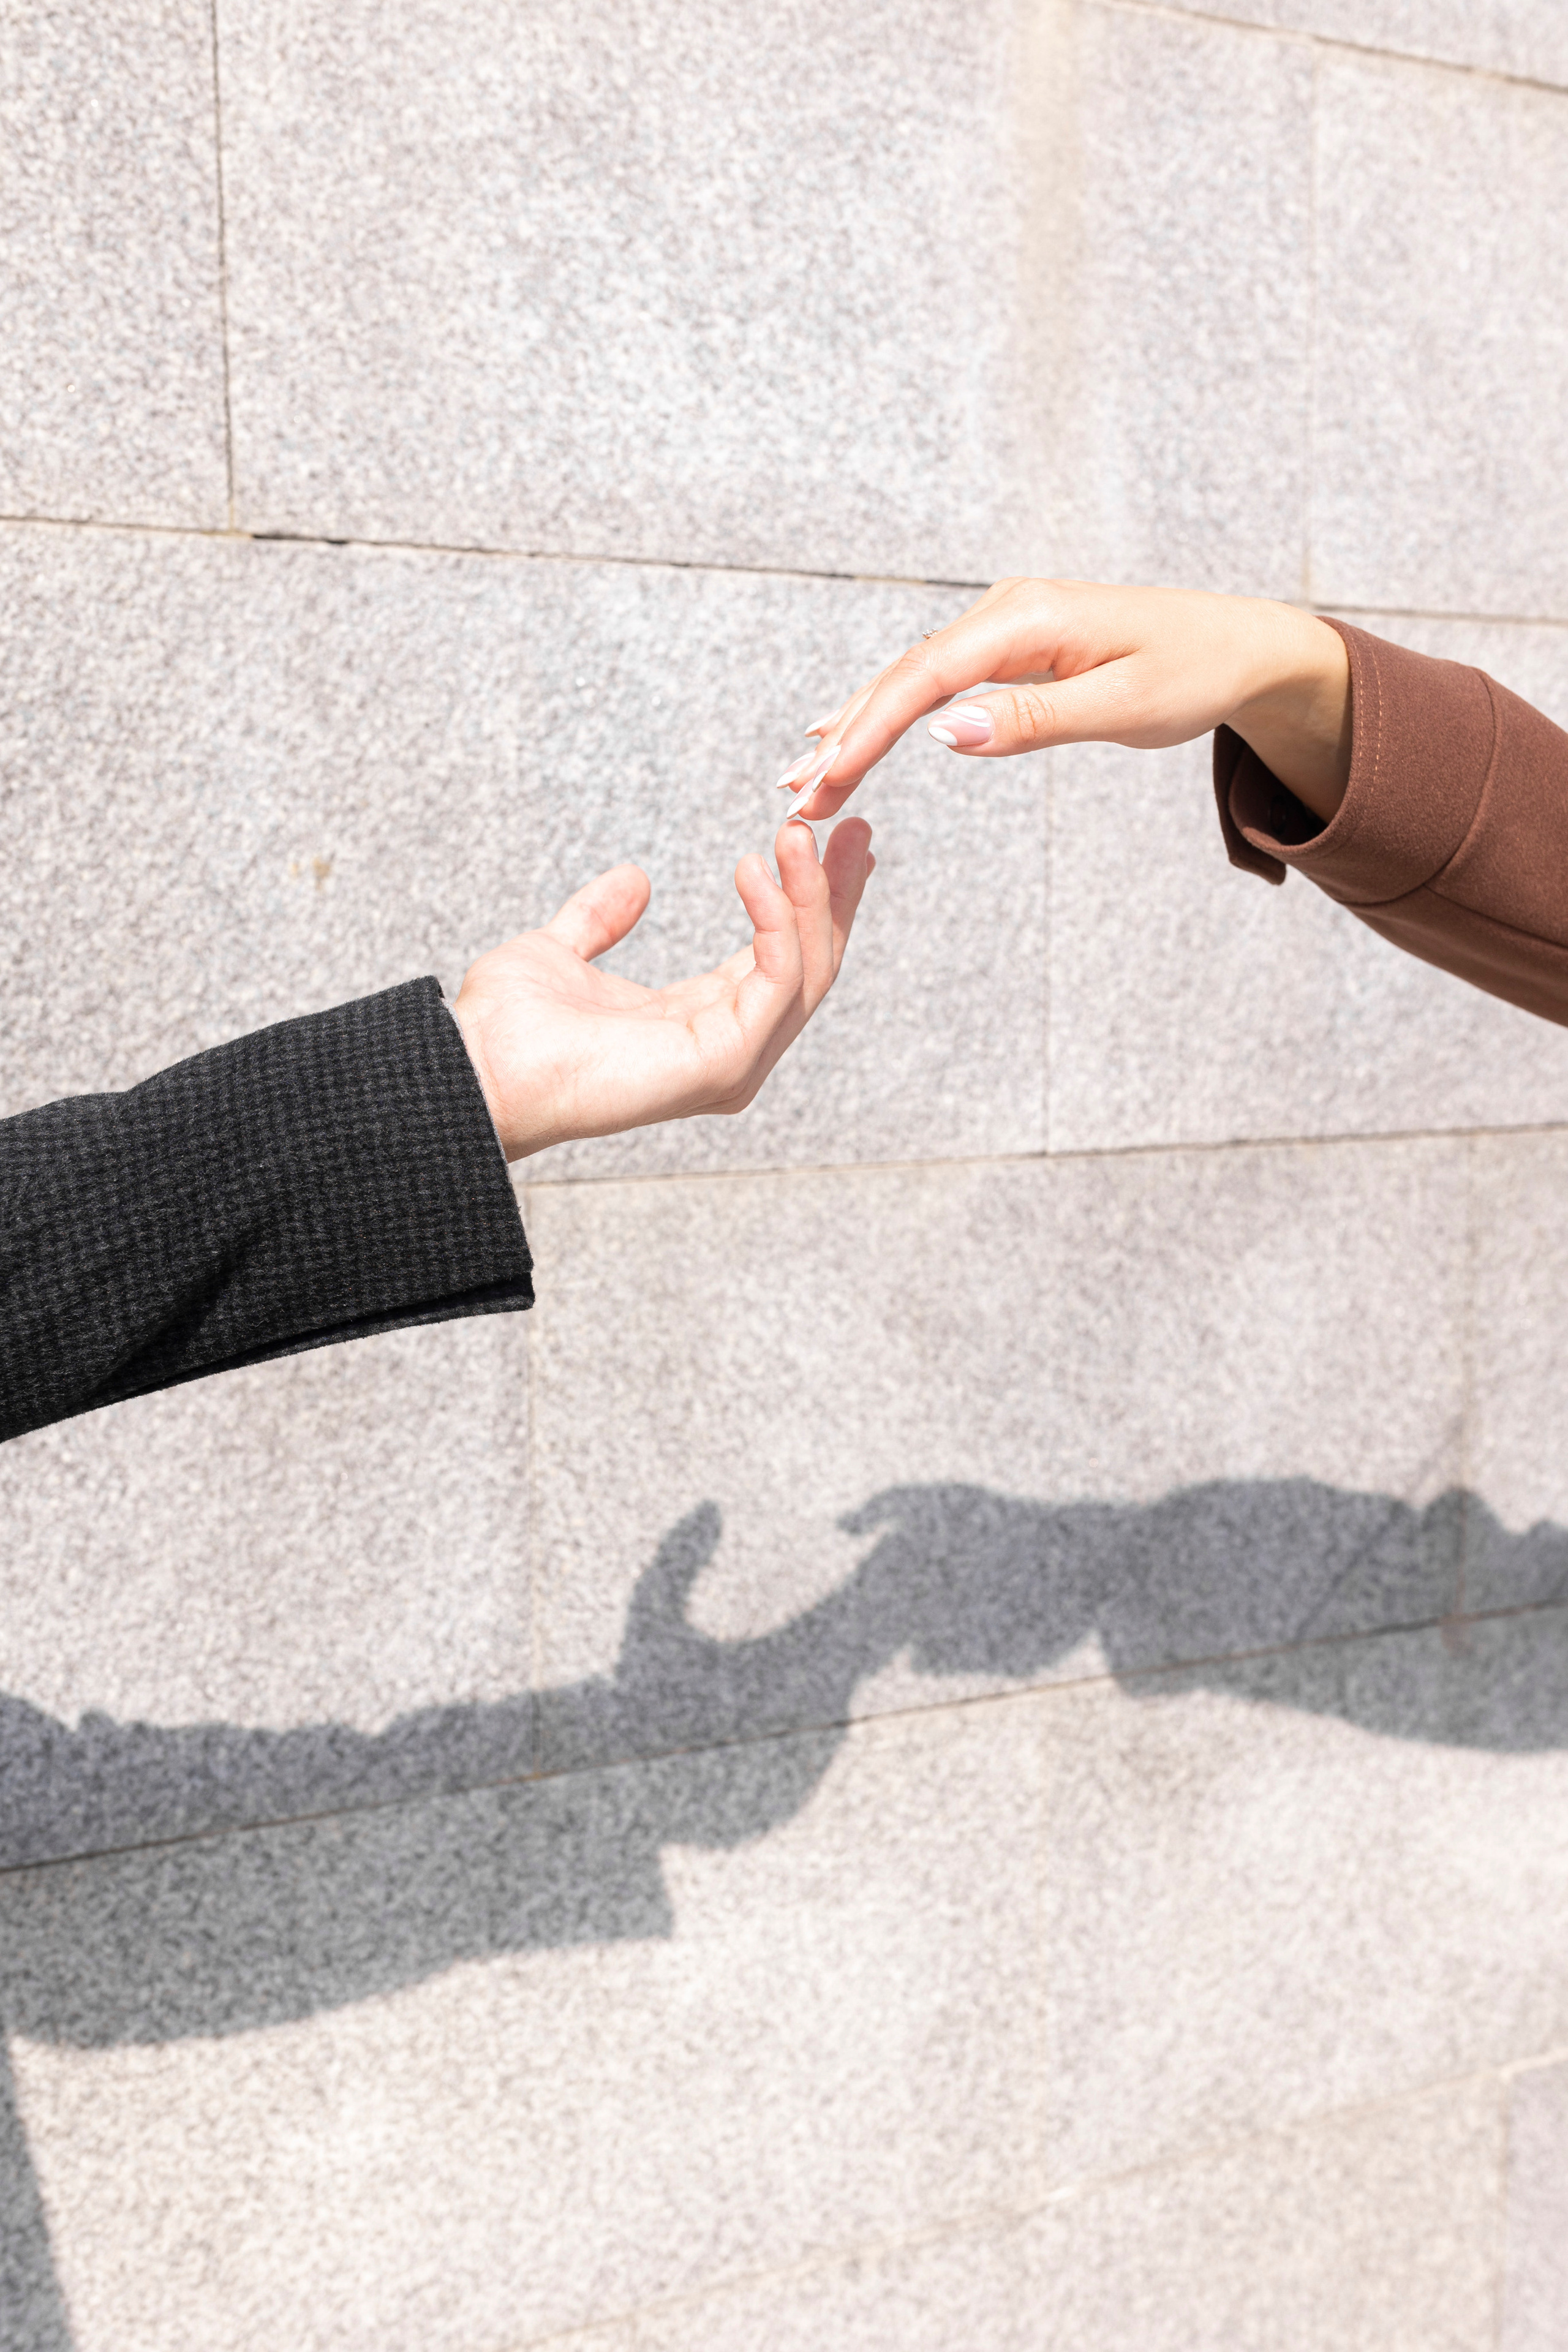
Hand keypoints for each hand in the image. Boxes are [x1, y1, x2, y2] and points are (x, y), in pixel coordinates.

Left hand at [451, 819, 873, 1160]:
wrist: (476, 1065)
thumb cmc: (505, 1028)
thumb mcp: (560, 950)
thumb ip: (601, 919)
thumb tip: (636, 880)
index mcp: (697, 1024)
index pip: (779, 959)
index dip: (806, 898)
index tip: (822, 837)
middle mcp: (729, 1050)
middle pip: (811, 965)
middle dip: (835, 893)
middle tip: (853, 827)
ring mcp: (732, 1062)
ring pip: (806, 970)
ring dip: (812, 894)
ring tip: (798, 831)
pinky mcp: (725, 1063)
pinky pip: (777, 980)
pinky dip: (775, 920)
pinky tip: (753, 868)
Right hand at [779, 579, 1352, 826]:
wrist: (1243, 645)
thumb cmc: (1195, 672)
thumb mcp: (1123, 705)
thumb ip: (1033, 719)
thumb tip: (945, 733)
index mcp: (1027, 618)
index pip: (925, 679)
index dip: (867, 730)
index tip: (824, 777)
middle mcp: (1005, 611)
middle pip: (903, 678)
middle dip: (845, 736)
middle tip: (792, 795)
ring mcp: (1004, 626)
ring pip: (911, 680)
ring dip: (856, 727)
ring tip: (804, 776)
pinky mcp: (1011, 646)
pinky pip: (935, 681)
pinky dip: (889, 712)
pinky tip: (849, 733)